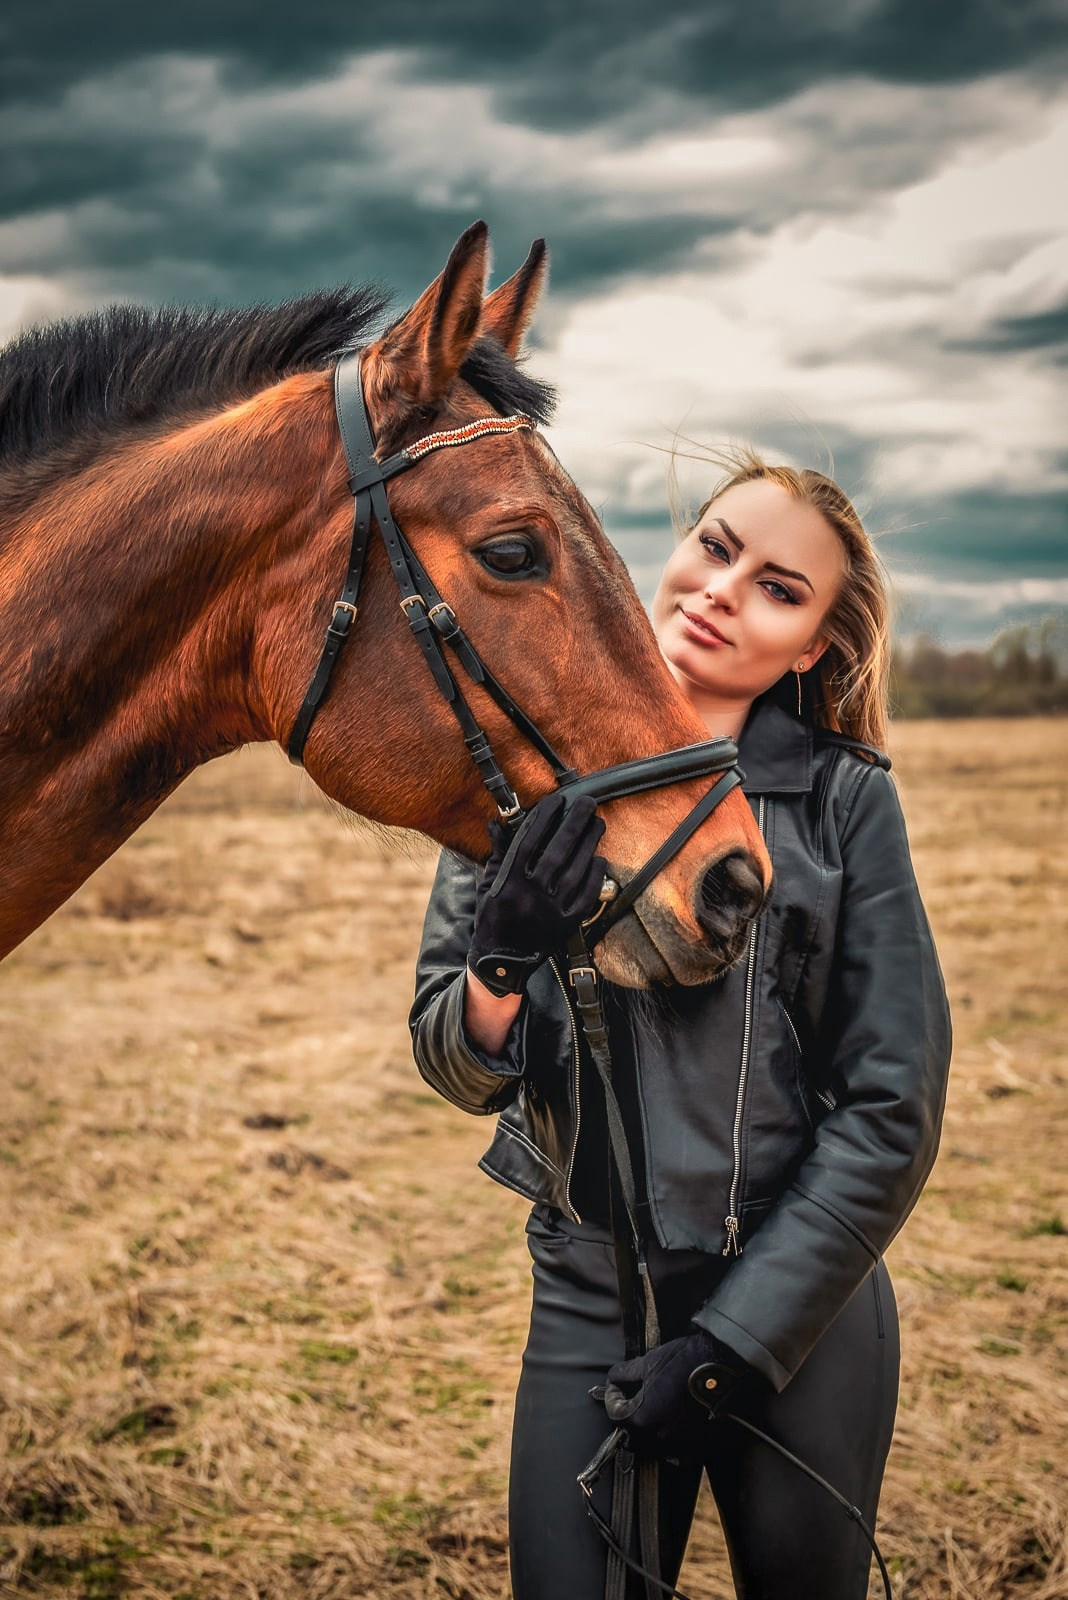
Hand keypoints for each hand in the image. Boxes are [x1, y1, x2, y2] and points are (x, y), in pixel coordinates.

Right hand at [468, 791, 607, 996]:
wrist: (503, 961)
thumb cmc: (494, 916)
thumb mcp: (489, 884)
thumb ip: (498, 853)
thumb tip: (498, 823)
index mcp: (509, 881)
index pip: (529, 841)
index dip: (544, 818)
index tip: (557, 800)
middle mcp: (531, 893)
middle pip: (557, 850)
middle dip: (574, 823)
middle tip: (587, 803)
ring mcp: (551, 909)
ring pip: (575, 869)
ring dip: (589, 843)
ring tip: (598, 823)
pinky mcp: (567, 923)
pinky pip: (586, 895)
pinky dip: (595, 875)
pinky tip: (599, 857)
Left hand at [602, 1329, 745, 1460]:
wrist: (725, 1365)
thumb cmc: (686, 1361)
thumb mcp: (649, 1361)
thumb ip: (625, 1373)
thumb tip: (614, 1377)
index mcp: (642, 1418)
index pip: (615, 1415)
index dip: (613, 1397)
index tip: (618, 1387)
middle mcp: (659, 1438)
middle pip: (633, 1437)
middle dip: (629, 1419)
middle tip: (633, 1400)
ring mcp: (681, 1446)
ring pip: (654, 1448)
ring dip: (650, 1432)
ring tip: (655, 1411)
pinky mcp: (700, 1448)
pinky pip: (679, 1454)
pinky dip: (673, 1443)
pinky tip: (677, 1425)